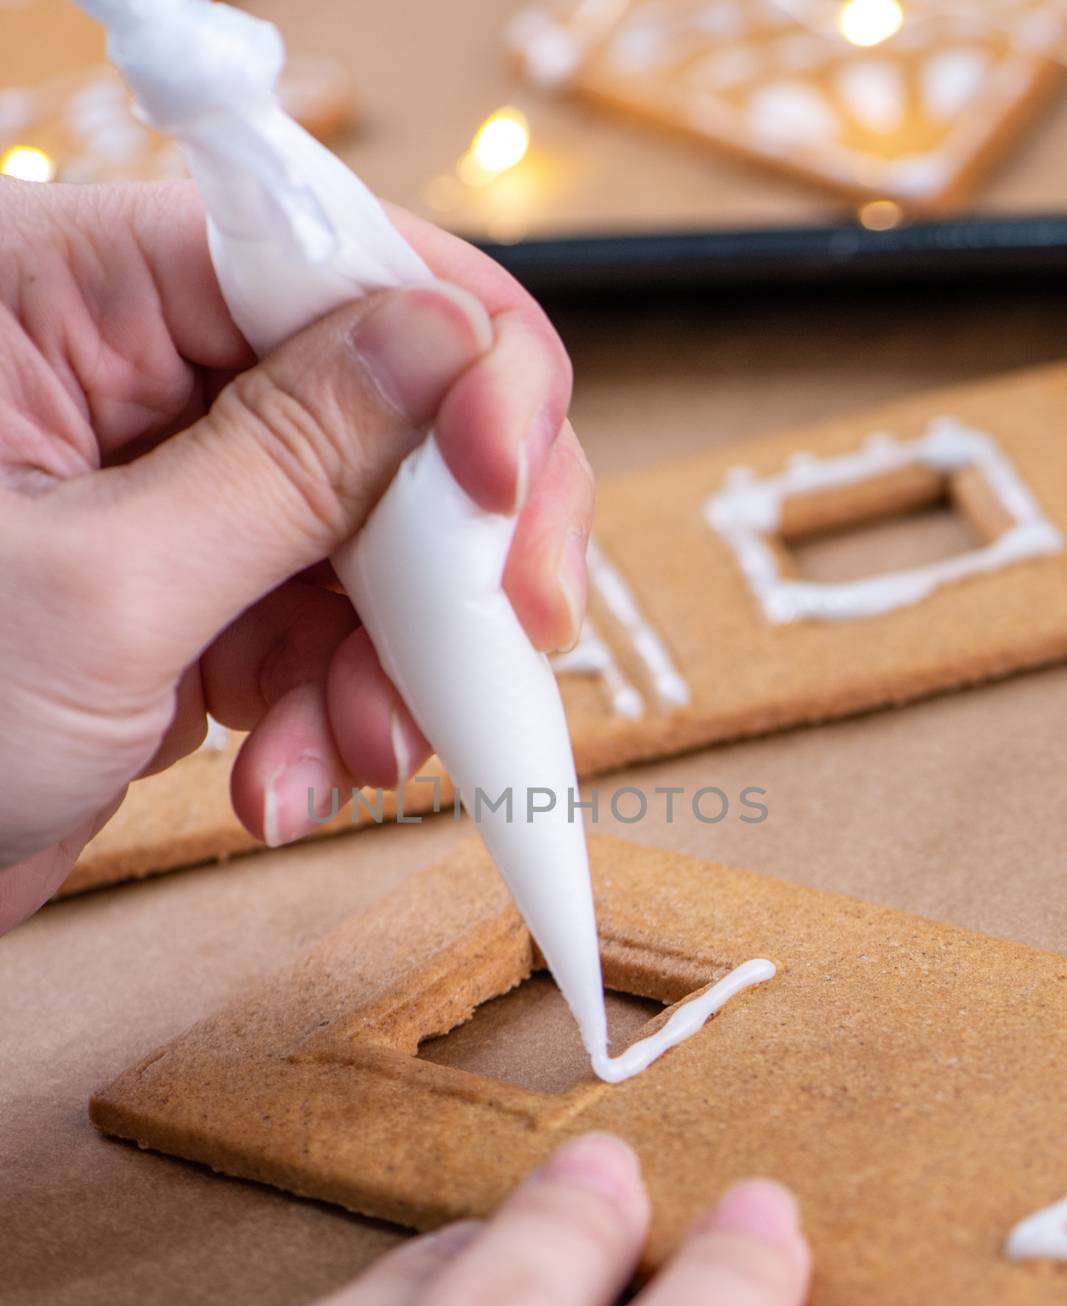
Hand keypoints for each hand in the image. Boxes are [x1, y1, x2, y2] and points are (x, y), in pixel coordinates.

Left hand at [0, 177, 593, 931]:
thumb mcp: (104, 596)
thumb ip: (288, 466)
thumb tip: (448, 344)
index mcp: (69, 295)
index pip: (329, 259)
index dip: (460, 362)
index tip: (506, 493)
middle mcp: (126, 368)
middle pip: (384, 401)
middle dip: (446, 549)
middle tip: (504, 640)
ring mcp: (168, 483)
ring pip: (372, 537)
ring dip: (390, 666)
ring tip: (344, 760)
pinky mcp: (193, 584)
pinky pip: (326, 623)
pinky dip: (335, 710)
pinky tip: (283, 780)